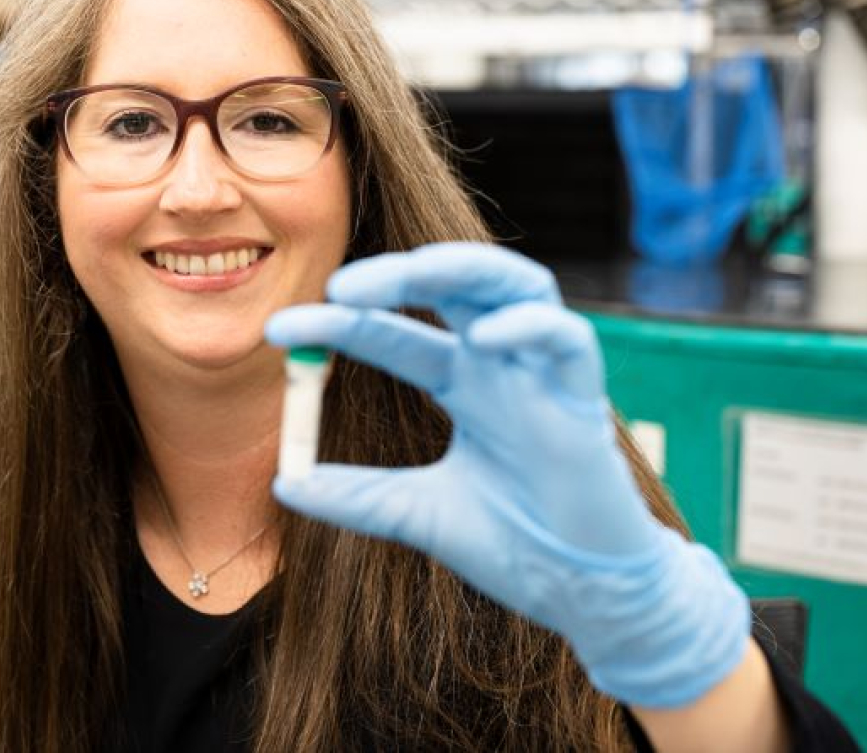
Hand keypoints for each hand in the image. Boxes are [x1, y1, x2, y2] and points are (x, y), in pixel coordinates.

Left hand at [265, 243, 748, 707]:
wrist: (582, 596)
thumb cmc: (514, 545)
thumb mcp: (415, 515)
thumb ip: (355, 497)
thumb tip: (283, 483)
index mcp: (462, 383)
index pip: (393, 333)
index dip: (338, 327)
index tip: (281, 333)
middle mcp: (501, 367)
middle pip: (452, 287)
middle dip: (396, 276)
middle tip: (337, 287)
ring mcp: (544, 377)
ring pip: (517, 285)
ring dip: (463, 269)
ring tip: (407, 274)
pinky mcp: (585, 402)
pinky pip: (569, 341)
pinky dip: (531, 328)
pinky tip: (484, 340)